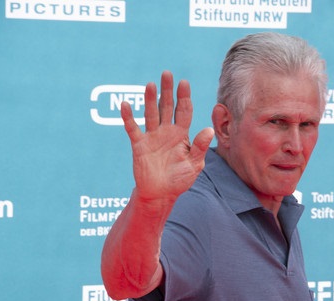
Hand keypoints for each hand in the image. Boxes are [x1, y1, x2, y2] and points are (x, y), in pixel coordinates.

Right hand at [121, 71, 213, 202]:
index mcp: (181, 134)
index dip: (184, 97)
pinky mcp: (139, 145)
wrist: (162, 194)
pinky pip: (133, 128)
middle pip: (167, 107)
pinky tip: (125, 105)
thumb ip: (200, 147)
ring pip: (151, 114)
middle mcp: (166, 132)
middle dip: (167, 91)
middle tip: (167, 73)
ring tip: (151, 84)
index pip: (183, 111)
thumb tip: (208, 130)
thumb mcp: (194, 165)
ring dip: (150, 100)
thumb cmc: (180, 179)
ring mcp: (152, 137)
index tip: (184, 83)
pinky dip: (128, 117)